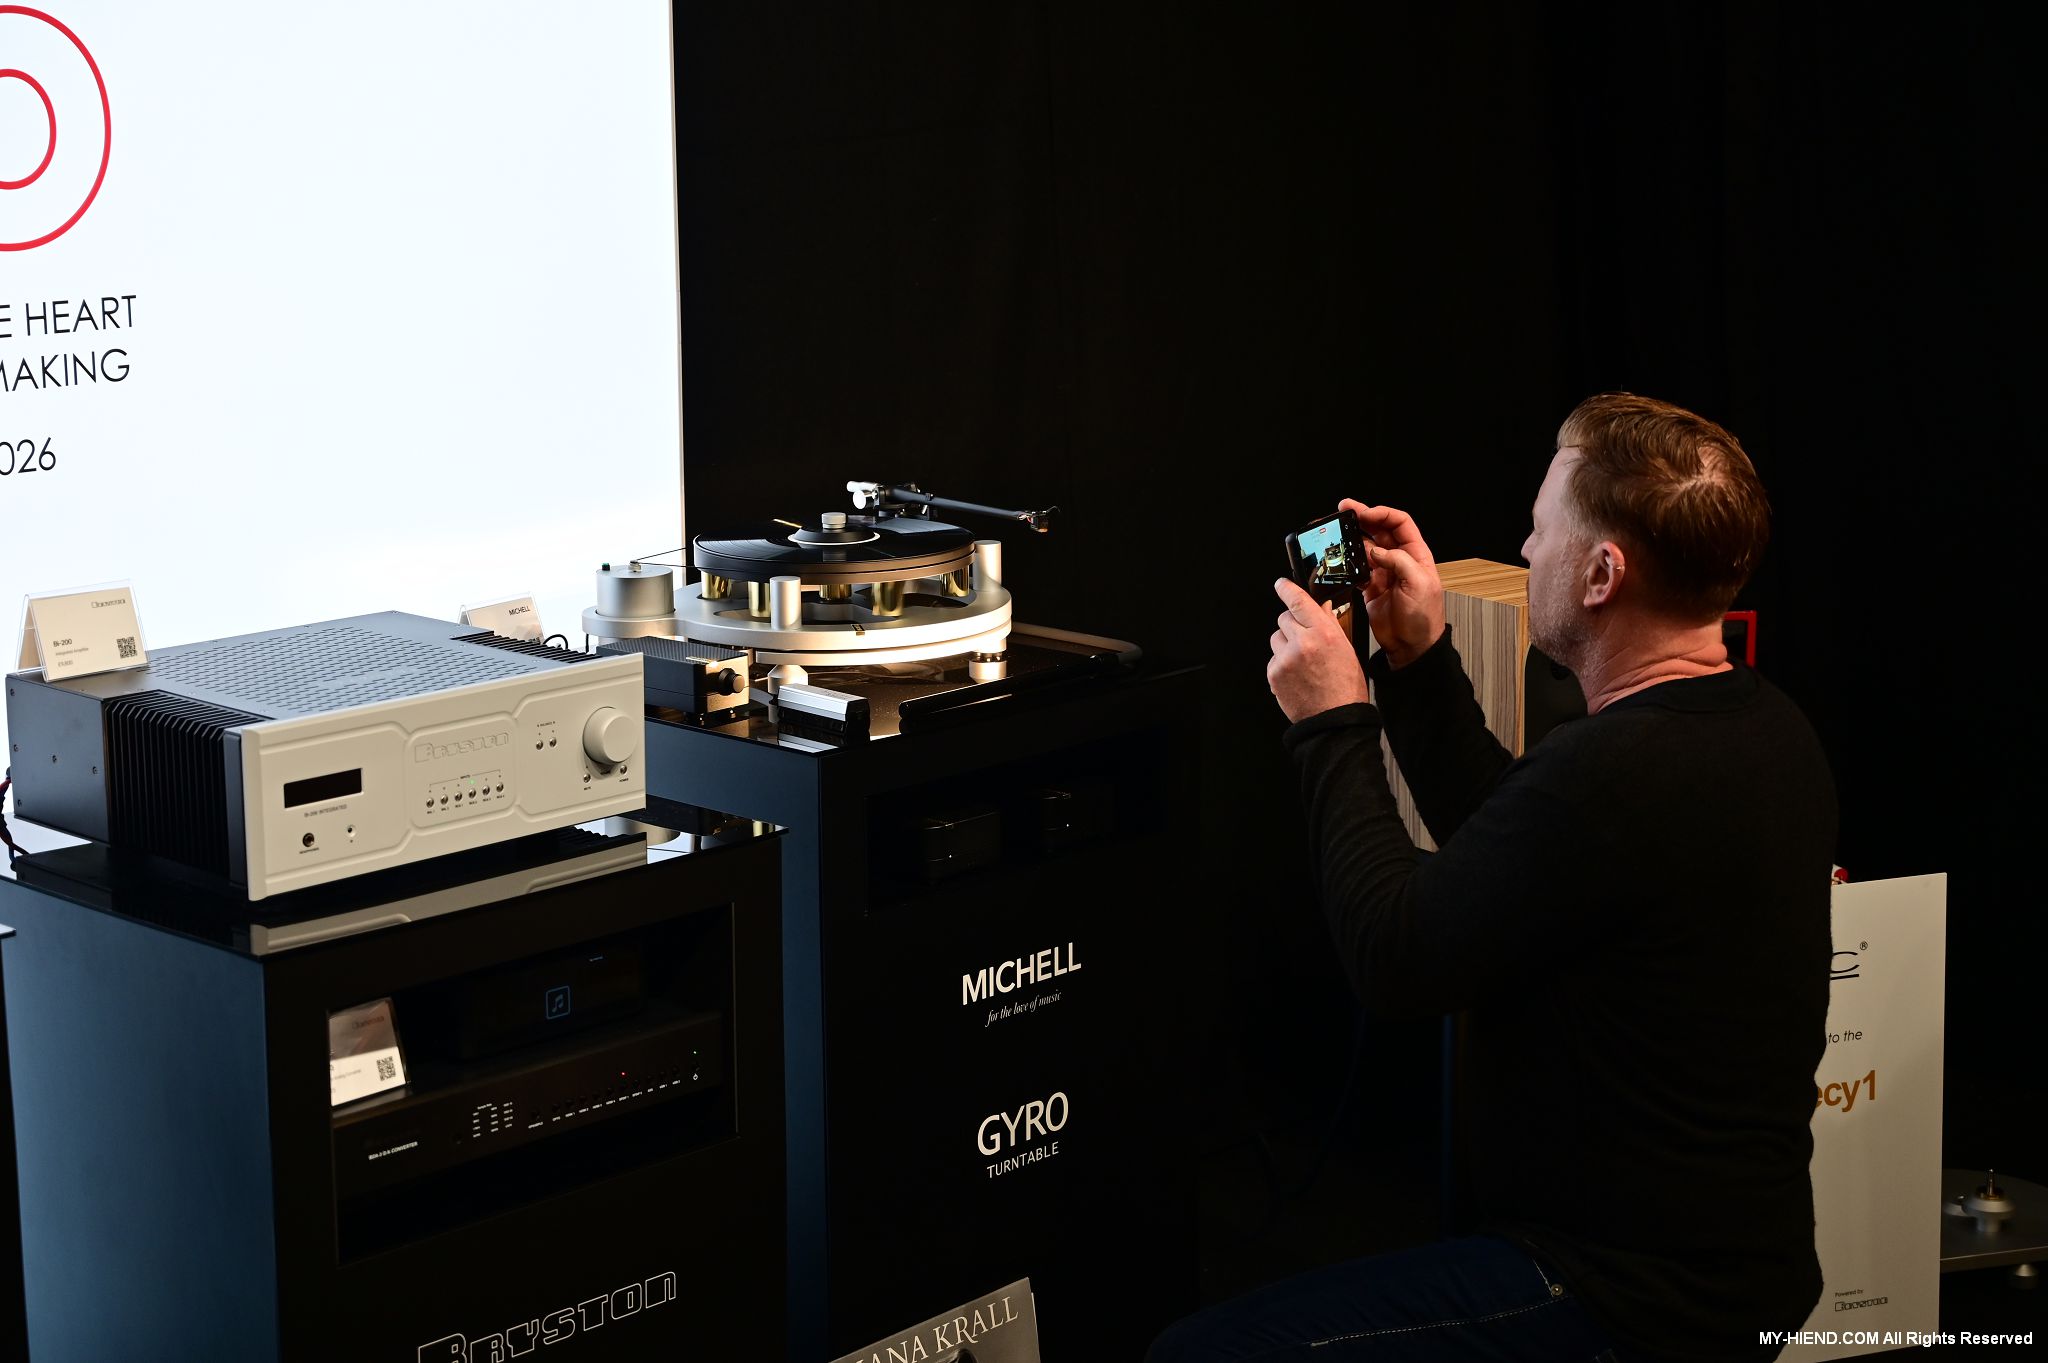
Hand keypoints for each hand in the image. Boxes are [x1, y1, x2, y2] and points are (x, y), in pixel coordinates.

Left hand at [1268, 578, 1370, 722]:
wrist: (1334, 720)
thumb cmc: (1345, 688)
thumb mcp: (1346, 650)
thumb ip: (1330, 626)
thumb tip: (1320, 607)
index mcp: (1325, 634)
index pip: (1299, 601)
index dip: (1287, 589)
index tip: (1281, 585)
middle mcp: (1303, 643)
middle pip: (1284, 618)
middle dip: (1292, 625)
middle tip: (1304, 640)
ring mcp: (1286, 658)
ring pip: (1276, 638)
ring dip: (1285, 644)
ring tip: (1302, 662)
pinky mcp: (1274, 673)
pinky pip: (1273, 658)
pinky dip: (1281, 663)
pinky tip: (1296, 675)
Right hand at [1340, 499, 1444, 667]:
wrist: (1412, 646)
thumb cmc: (1424, 618)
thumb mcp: (1419, 585)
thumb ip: (1399, 562)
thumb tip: (1376, 549)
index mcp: (1416, 555)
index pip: (1399, 523)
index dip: (1382, 514)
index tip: (1364, 514)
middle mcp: (1400, 560)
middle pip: (1380, 530)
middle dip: (1363, 517)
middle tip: (1344, 510)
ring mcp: (1384, 573)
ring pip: (1366, 546)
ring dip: (1352, 538)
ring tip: (1338, 532)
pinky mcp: (1371, 586)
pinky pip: (1357, 568)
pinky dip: (1348, 562)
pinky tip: (1341, 560)